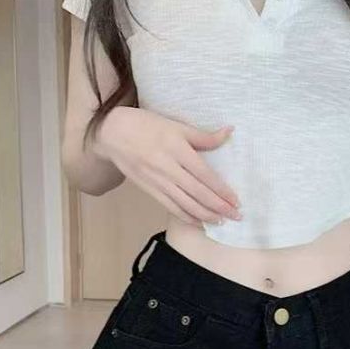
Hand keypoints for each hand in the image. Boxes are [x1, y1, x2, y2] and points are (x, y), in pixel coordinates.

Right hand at [91, 107, 240, 224]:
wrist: (113, 134)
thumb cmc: (147, 126)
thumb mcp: (176, 126)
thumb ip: (203, 136)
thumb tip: (230, 132)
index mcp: (178, 150)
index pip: (205, 175)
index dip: (222, 190)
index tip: (236, 201)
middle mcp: (169, 169)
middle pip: (199, 193)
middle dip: (219, 207)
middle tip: (236, 217)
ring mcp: (159, 182)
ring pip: (186, 204)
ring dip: (206, 215)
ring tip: (221, 222)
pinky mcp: (150, 190)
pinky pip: (172, 207)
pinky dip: (187, 217)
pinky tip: (200, 222)